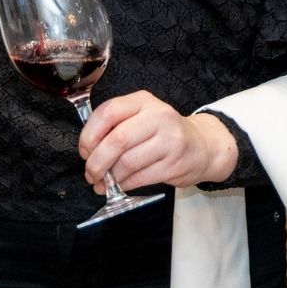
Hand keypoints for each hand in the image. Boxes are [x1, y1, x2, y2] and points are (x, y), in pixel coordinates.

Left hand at [78, 91, 238, 192]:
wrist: (202, 146)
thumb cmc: (164, 132)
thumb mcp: (142, 117)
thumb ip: (116, 125)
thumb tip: (88, 152)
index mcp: (144, 101)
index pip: (108, 112)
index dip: (89, 135)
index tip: (84, 151)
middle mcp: (158, 117)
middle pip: (117, 140)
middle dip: (96, 161)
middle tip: (90, 173)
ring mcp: (169, 140)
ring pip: (127, 162)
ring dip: (109, 177)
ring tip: (103, 182)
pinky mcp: (174, 163)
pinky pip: (139, 178)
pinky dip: (123, 185)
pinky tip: (119, 186)